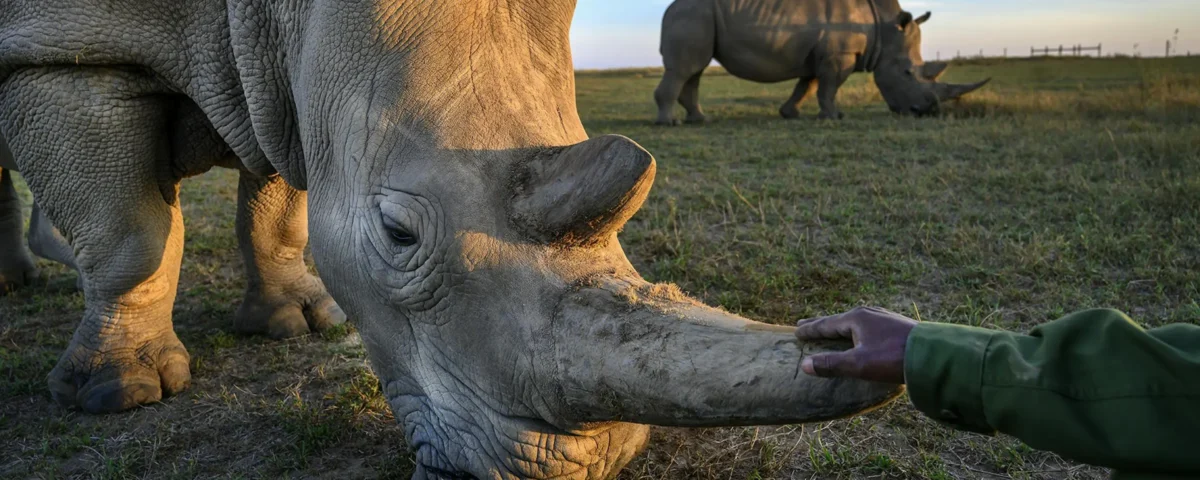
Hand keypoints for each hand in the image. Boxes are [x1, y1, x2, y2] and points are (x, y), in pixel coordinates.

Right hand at [794, 306, 916, 383]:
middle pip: (839, 320)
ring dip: (840, 326)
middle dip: (822, 324)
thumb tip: (804, 364)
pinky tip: (862, 334)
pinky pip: (868, 325)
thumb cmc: (892, 358)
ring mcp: (884, 318)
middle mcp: (869, 313)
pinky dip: (856, 330)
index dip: (810, 329)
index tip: (795, 331)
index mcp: (856, 318)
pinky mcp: (896, 326)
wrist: (933, 354)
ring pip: (855, 322)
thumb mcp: (858, 364)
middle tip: (804, 324)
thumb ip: (831, 364)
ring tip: (832, 330)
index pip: (826, 324)